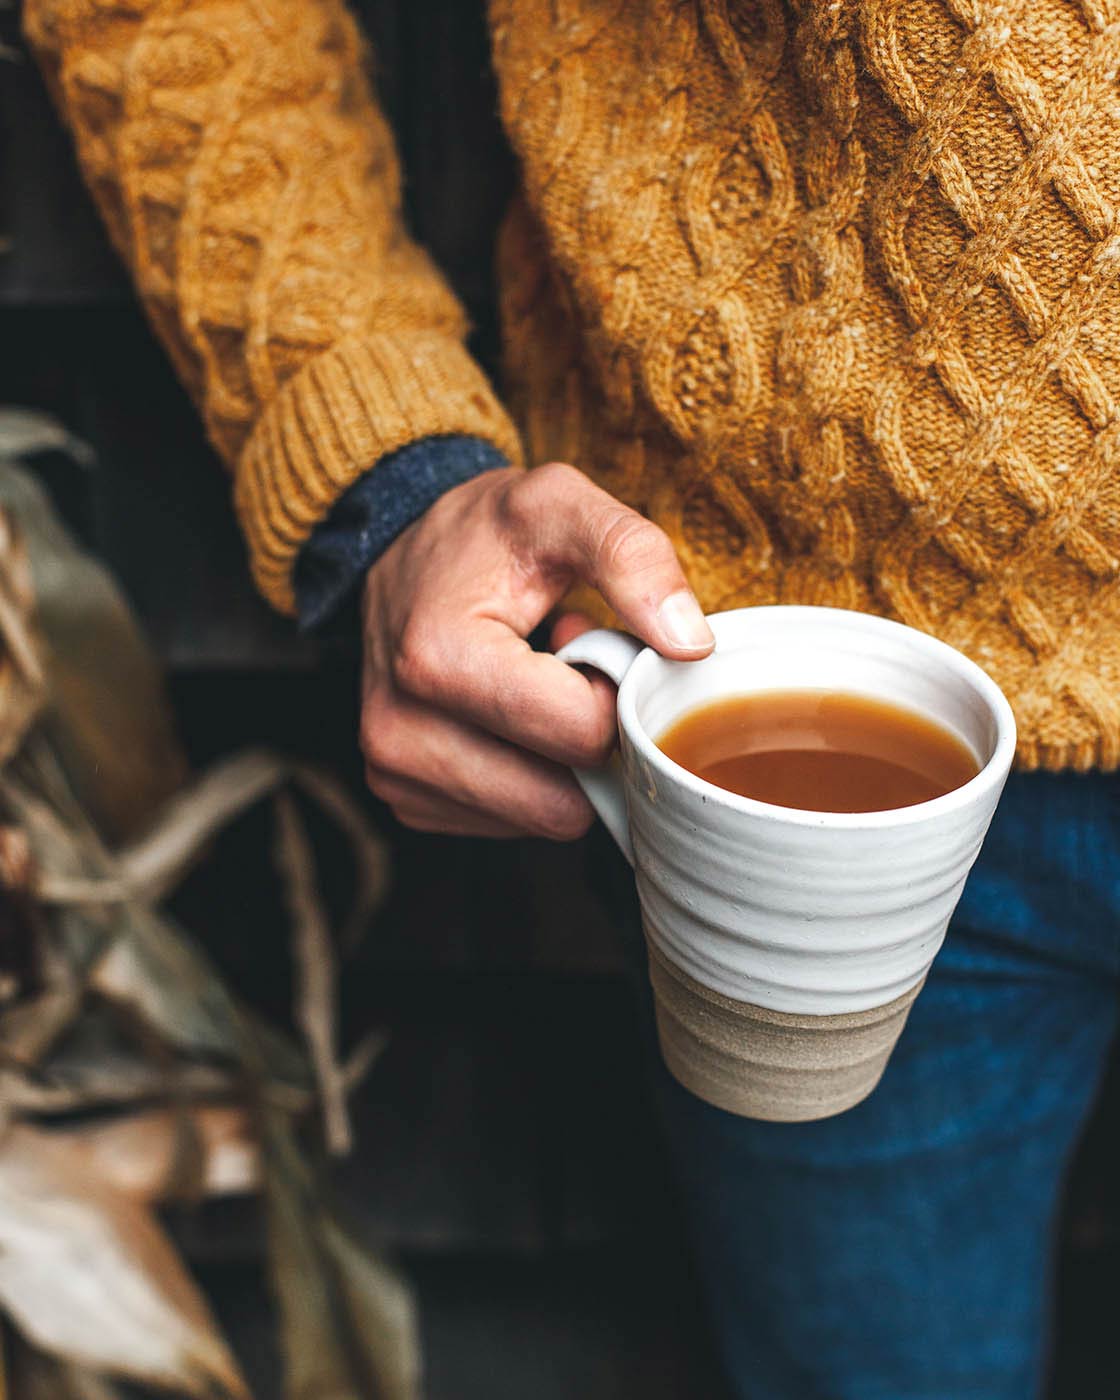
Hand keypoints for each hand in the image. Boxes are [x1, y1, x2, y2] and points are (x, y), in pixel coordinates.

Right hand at [360, 462, 713, 837]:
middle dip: (588, 740)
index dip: (612, 692)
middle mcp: (399, 732)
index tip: (588, 643)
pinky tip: (506, 719)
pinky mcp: (406, 802)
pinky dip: (528, 777)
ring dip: (560, 762)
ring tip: (533, 690)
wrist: (401, 558)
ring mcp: (396, 774)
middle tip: (565, 672)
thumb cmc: (483, 533)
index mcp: (436, 659)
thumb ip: (632, 556)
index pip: (582, 734)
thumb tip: (690, 645)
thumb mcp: (559, 504)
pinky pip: (512, 823)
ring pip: (543, 820)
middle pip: (564, 801)